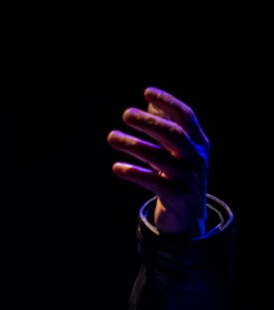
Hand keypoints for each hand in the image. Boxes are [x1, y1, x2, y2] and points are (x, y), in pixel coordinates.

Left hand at [107, 87, 208, 236]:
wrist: (189, 216)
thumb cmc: (179, 176)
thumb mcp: (178, 151)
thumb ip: (166, 127)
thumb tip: (150, 102)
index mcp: (199, 142)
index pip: (186, 117)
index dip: (168, 103)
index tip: (147, 91)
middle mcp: (196, 158)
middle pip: (174, 135)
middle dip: (149, 122)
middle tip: (126, 113)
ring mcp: (188, 178)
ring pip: (160, 159)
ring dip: (134, 145)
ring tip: (111, 136)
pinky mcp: (176, 197)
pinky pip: (153, 183)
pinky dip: (134, 173)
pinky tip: (116, 167)